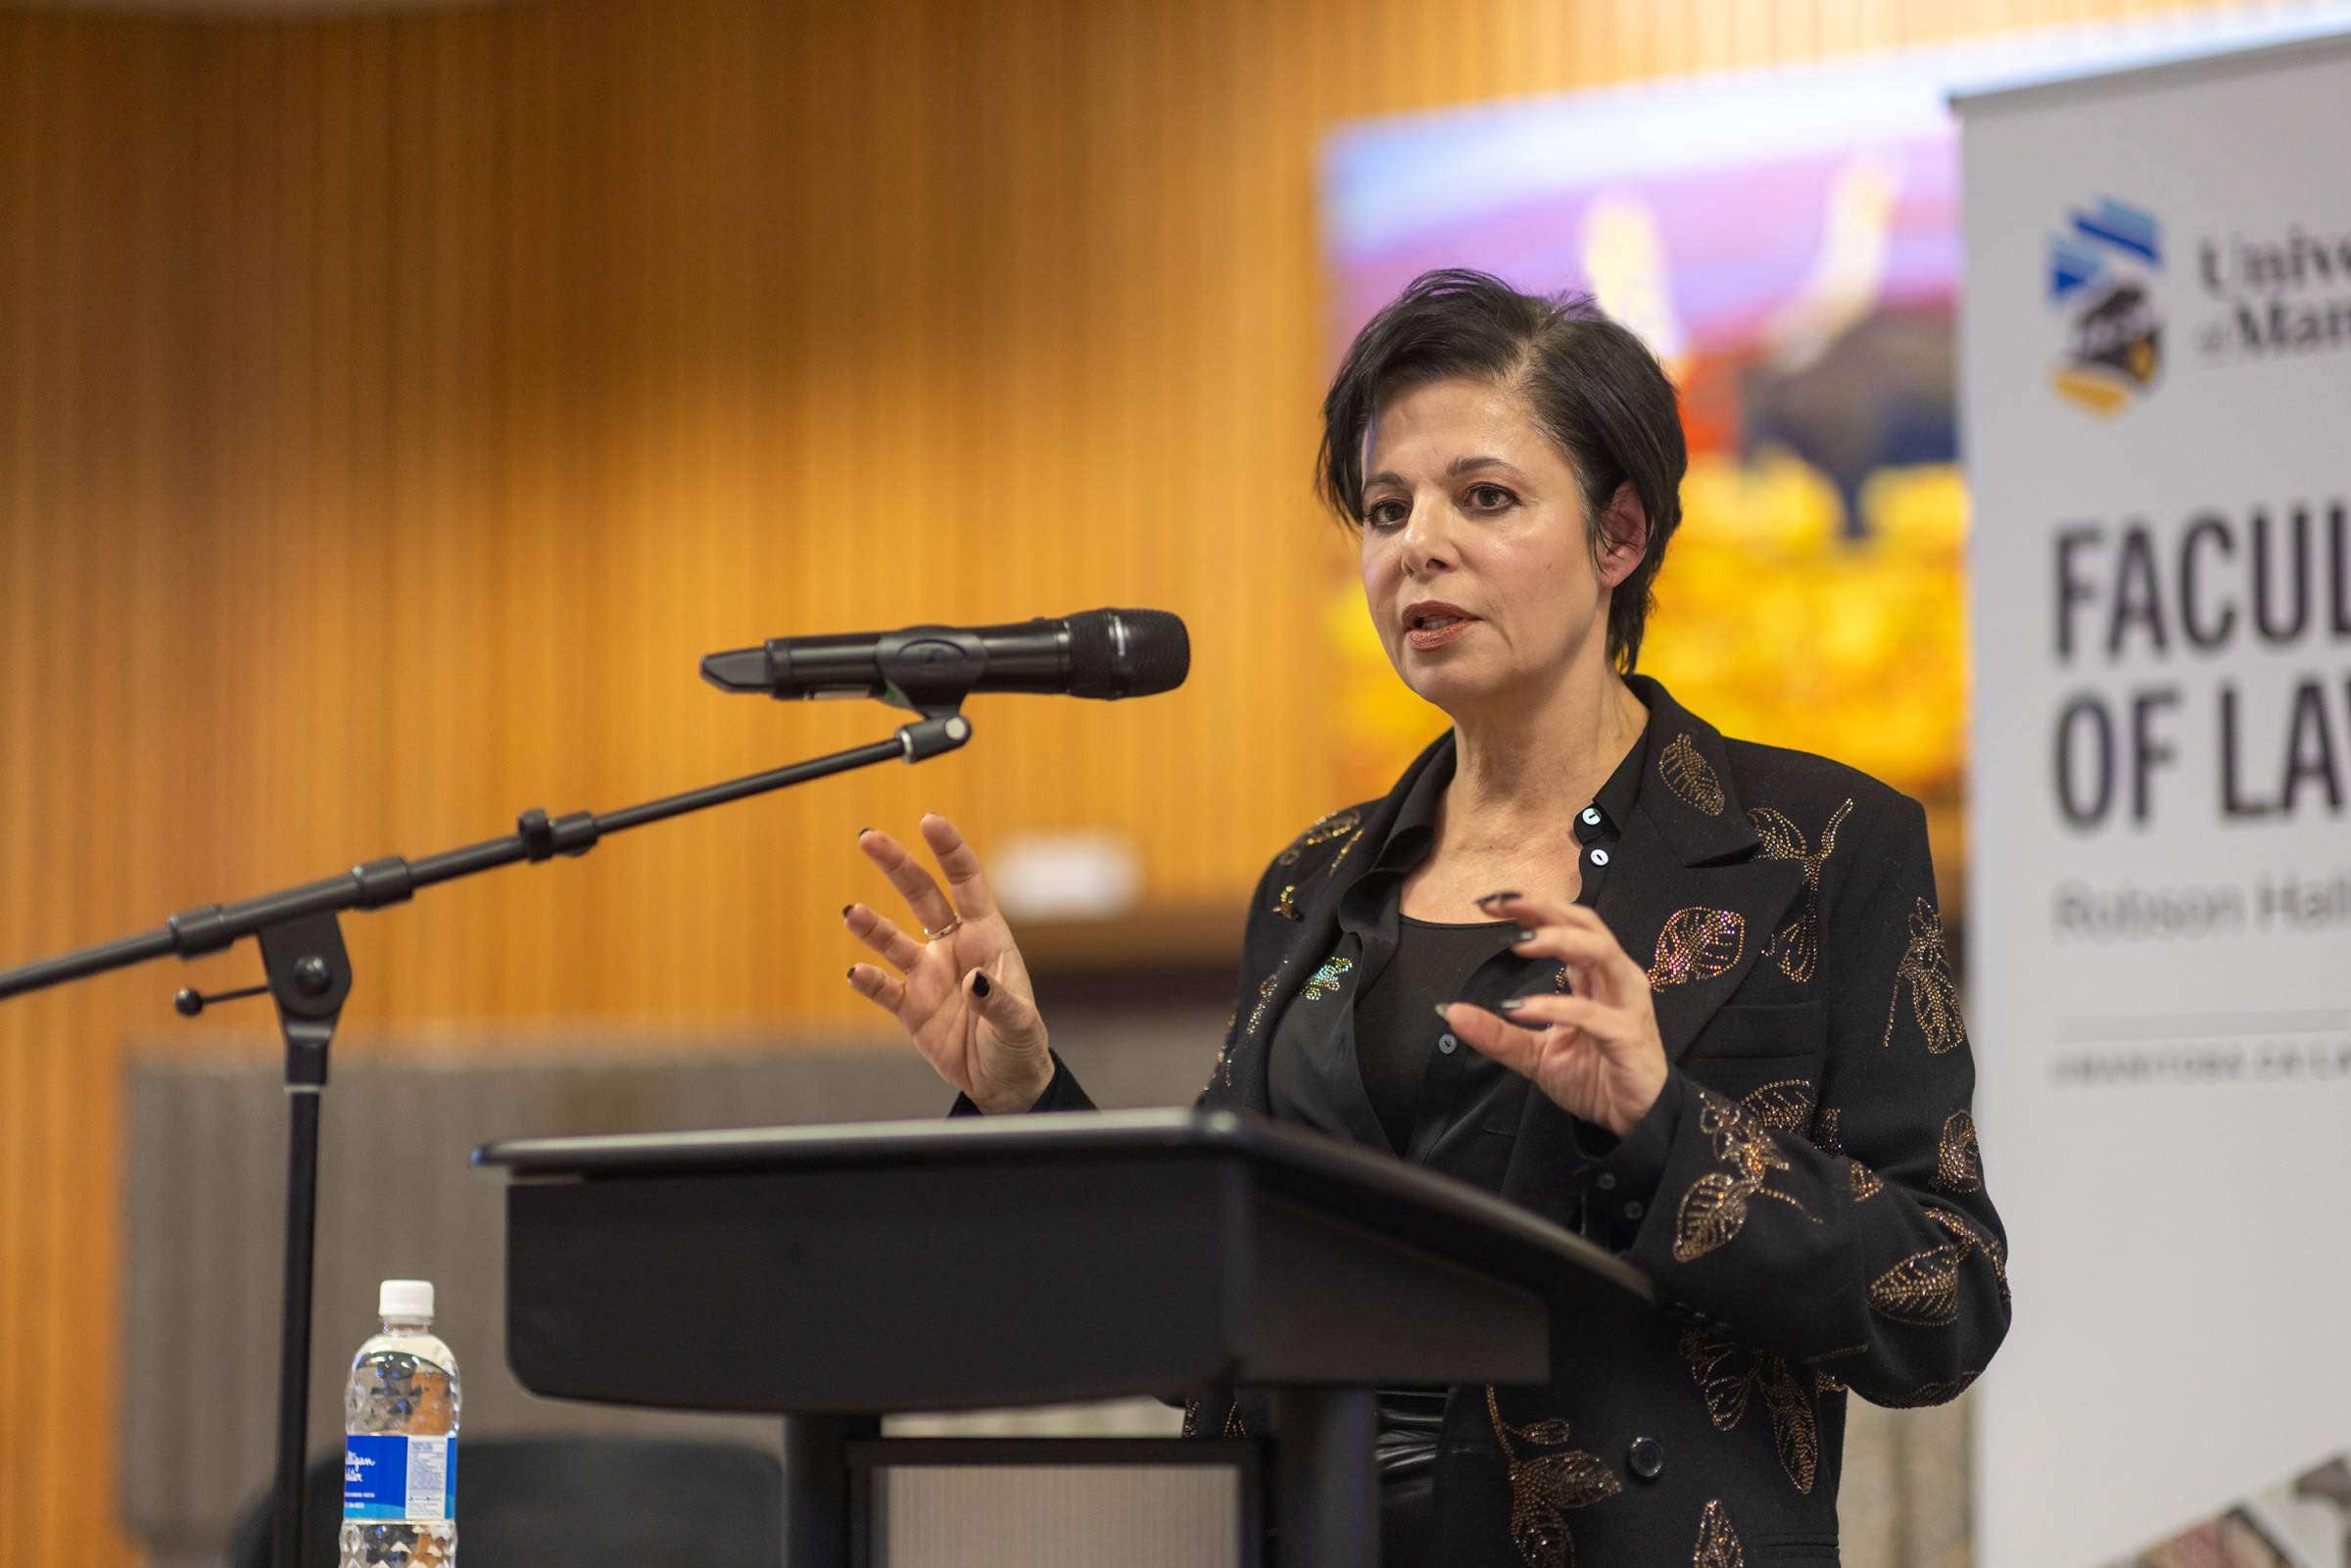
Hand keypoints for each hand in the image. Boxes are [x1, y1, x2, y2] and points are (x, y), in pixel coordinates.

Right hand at [843, 813, 1053, 1113]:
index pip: (966, 882)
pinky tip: (855, 973)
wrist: (1002, 1083)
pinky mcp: (910, 1008)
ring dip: (872, 926)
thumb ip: (997, 1000)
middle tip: (868, 837)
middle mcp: (953, 947)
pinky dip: (869, 980)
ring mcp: (928, 975)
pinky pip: (884, 988)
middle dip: (896, 865)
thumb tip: (974, 979)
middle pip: (921, 896)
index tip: (929, 821)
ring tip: (852, 913)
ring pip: (894, 940)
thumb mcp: (1018, 1024)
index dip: (949, 851)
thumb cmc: (1019, 1045)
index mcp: (987, 937)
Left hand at [1437, 893, 1667, 1138]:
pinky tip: (1521, 1008)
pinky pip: (1590, 1014)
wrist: (1634, 1120)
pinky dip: (1553, 1006)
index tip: (1490, 903)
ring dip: (1558, 940)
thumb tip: (1451, 1012)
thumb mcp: (1534, 1054)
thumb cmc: (1595, 1077)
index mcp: (1594, 977)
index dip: (1531, 907)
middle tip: (1502, 906)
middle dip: (1543, 908)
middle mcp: (1614, 980)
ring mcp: (1626, 1004)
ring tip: (1519, 944)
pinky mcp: (1627, 1035)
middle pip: (1586, 924)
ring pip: (1600, 952)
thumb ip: (1496, 1033)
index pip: (1566, 925)